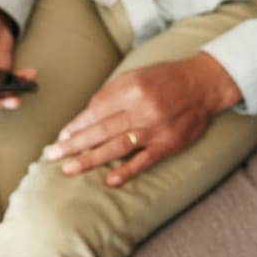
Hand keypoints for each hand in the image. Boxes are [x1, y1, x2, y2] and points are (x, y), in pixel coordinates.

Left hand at [46, 53, 241, 187]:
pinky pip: (145, 160)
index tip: (60, 137)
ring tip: (70, 169)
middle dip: (74, 144)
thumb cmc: (166, 79)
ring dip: (91, 159)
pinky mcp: (169, 144)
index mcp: (130, 89)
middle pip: (101, 130)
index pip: (96, 111)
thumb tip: (87, 115)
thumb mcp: (136, 76)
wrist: (203, 85)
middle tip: (53, 156)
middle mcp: (141, 109)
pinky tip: (110, 180)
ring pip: (117, 146)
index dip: (76, 126)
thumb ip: (111, 94)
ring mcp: (155, 129)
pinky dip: (127, 171)